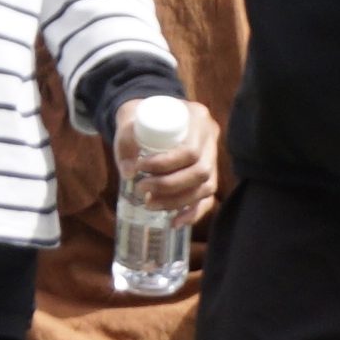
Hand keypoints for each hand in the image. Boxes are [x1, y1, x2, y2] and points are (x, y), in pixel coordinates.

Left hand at [114, 97, 221, 223]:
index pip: (189, 150)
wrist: (150, 117)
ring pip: (206, 187)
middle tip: (142, 189)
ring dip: (178, 201)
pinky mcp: (209, 175)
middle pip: (201, 171)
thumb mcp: (130, 122)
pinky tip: (175, 222)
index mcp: (198, 118)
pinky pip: (208, 199)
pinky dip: (192, 213)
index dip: (165, 165)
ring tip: (150, 204)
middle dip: (170, 186)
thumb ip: (126, 142)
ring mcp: (213, 157)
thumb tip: (129, 173)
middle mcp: (211, 137)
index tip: (140, 167)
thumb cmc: (141, 119)